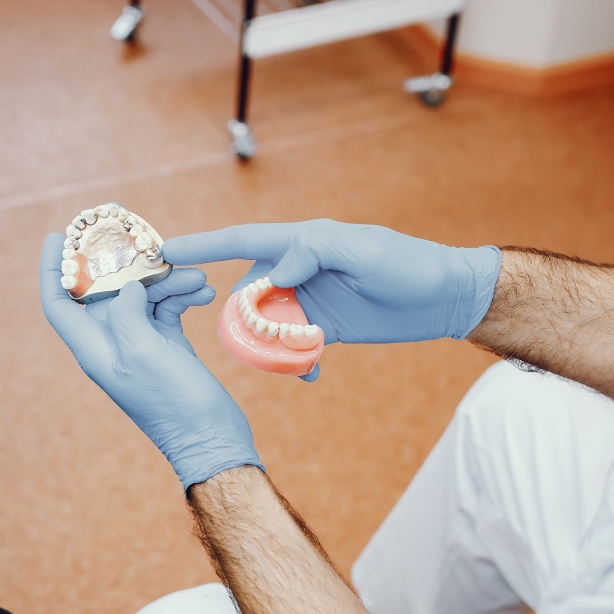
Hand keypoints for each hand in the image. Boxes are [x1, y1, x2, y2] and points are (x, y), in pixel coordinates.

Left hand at [40, 232, 262, 489]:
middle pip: (104, 289)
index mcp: (93, 348)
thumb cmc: (173, 403)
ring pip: (142, 294)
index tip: (58, 237)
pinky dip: (182, 295)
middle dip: (120, 260)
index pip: (58, 303)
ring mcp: (139, 344)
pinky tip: (204, 292)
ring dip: (167, 279)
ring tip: (197, 276)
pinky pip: (166, 308)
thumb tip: (128, 285)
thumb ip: (126, 311)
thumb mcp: (143, 351)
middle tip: (136, 229)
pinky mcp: (165, 345)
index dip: (52, 269)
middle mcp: (111, 344)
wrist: (212, 439)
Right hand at [164, 221, 501, 378]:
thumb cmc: (409, 265)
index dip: (203, 246)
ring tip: (290, 360)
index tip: (165, 252)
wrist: (447, 297)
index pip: (243, 242)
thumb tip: (273, 272)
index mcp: (302, 242)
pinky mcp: (324, 325)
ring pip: (267, 323)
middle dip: (239, 318)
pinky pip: (292, 345)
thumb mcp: (365, 253)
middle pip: (248, 292)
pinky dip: (294, 361)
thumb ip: (315, 252)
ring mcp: (309, 298)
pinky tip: (309, 372)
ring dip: (268, 346)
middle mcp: (299, 268)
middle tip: (251, 341)